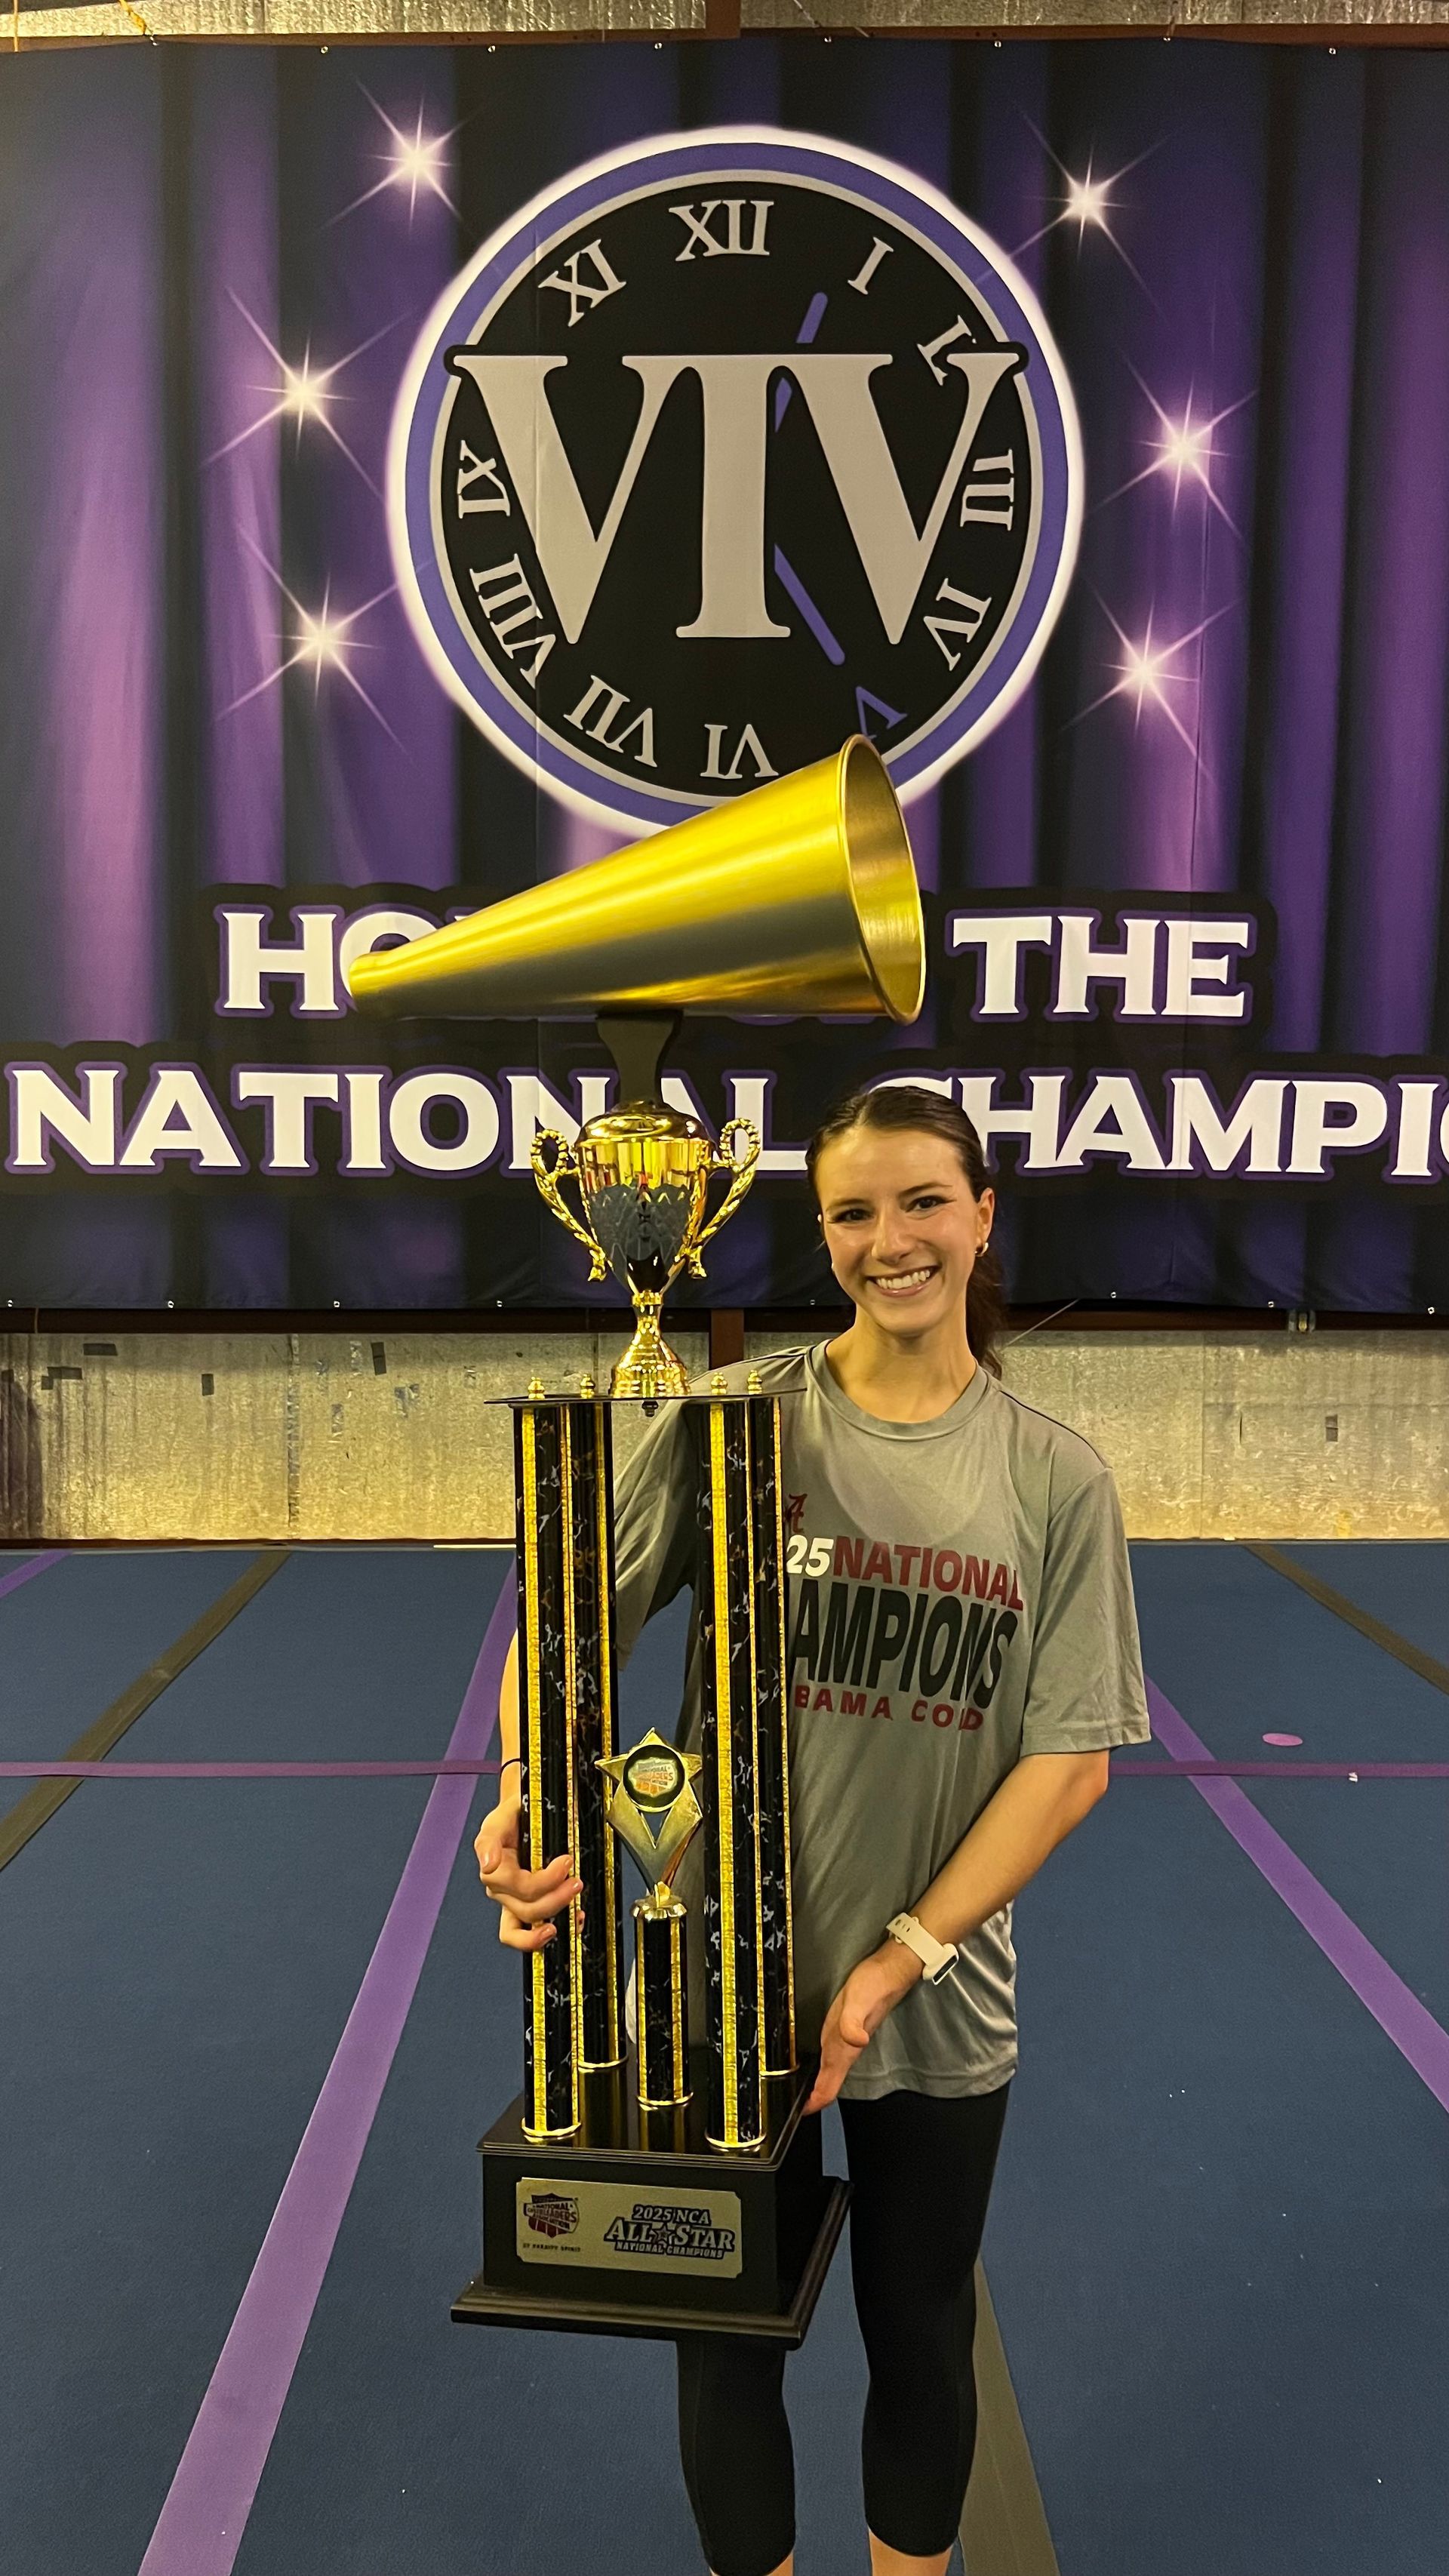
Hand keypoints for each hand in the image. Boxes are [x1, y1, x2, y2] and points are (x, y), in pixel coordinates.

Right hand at [474, 1792, 580, 1953]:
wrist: (523, 1814)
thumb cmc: (511, 1817)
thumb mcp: (498, 1821)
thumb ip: (489, 1841)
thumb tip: (488, 1865)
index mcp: (495, 1873)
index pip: (521, 1888)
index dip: (546, 1881)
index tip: (566, 1861)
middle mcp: (503, 1892)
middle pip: (528, 1911)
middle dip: (557, 1899)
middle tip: (577, 1882)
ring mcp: (515, 1903)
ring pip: (531, 1924)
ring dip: (557, 1915)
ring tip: (577, 1905)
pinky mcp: (530, 1906)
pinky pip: (536, 1931)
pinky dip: (558, 1930)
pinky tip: (575, 1919)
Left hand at [805, 1940, 920, 2112]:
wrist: (890, 1970)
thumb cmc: (874, 1984)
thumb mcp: (859, 2000)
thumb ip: (853, 2022)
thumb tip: (856, 2041)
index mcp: (844, 2048)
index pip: (829, 2086)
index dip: (814, 2104)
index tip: (798, 2115)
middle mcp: (845, 2048)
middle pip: (827, 2083)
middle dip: (811, 2100)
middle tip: (791, 2109)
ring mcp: (846, 2038)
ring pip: (829, 2070)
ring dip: (817, 2085)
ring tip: (802, 2094)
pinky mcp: (846, 2026)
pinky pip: (831, 2052)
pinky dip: (822, 2065)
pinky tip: (815, 2063)